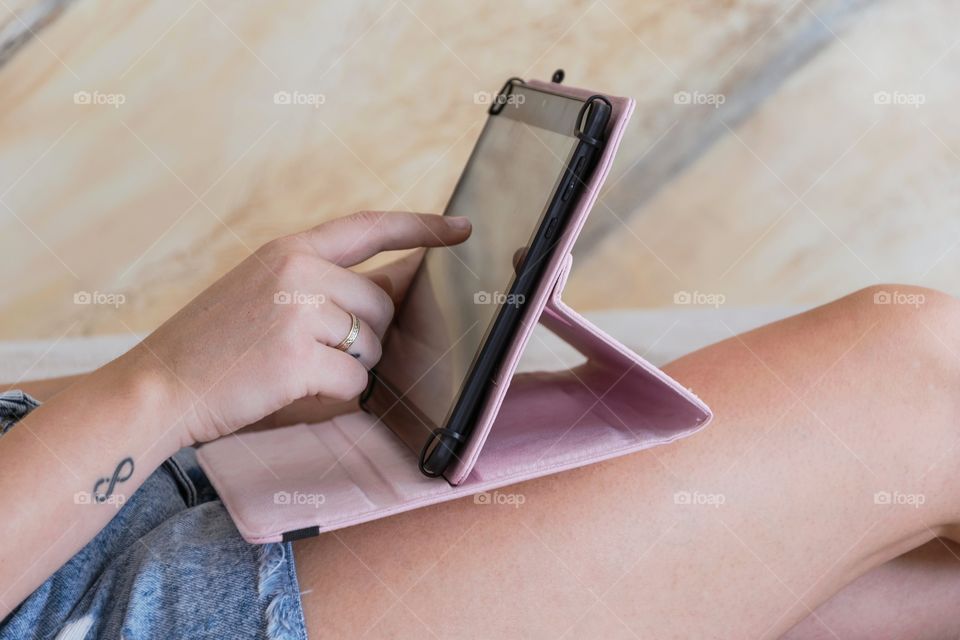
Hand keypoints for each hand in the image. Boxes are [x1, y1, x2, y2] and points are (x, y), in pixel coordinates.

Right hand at [119, 211, 470, 444]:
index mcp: (288, 249)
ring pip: (371, 346)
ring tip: (292, 367)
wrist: (158, 385)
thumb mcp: (260, 289)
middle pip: (380, 306)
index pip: (369, 228)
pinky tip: (293, 388)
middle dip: (363, 336)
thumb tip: (388, 294)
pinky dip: (336, 395)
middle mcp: (297, 272)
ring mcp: (298, 313)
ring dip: (347, 366)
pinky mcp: (300, 359)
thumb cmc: (213, 345)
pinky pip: (356, 383)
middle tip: (311, 351)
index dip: (421, 227)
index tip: (460, 228)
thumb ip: (318, 282)